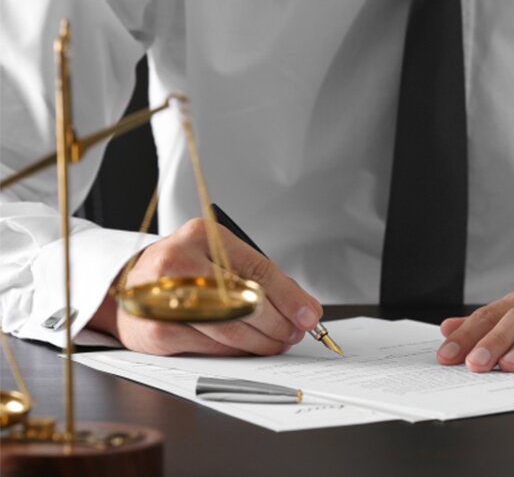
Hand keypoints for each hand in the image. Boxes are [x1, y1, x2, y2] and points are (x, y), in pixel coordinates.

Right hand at [88, 218, 321, 355]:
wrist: (129, 287)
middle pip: (245, 301)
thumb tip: (304, 308)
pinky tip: (248, 348)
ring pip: (230, 329)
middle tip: (294, 332)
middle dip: (278, 323)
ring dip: (262, 341)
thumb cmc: (183, 272)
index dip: (289, 297)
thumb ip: (262, 280)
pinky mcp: (156, 332)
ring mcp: (162, 298)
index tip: (309, 315)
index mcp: (201, 236)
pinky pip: (211, 348)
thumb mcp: (220, 259)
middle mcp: (178, 262)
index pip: (257, 269)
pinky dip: (237, 352)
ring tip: (277, 342)